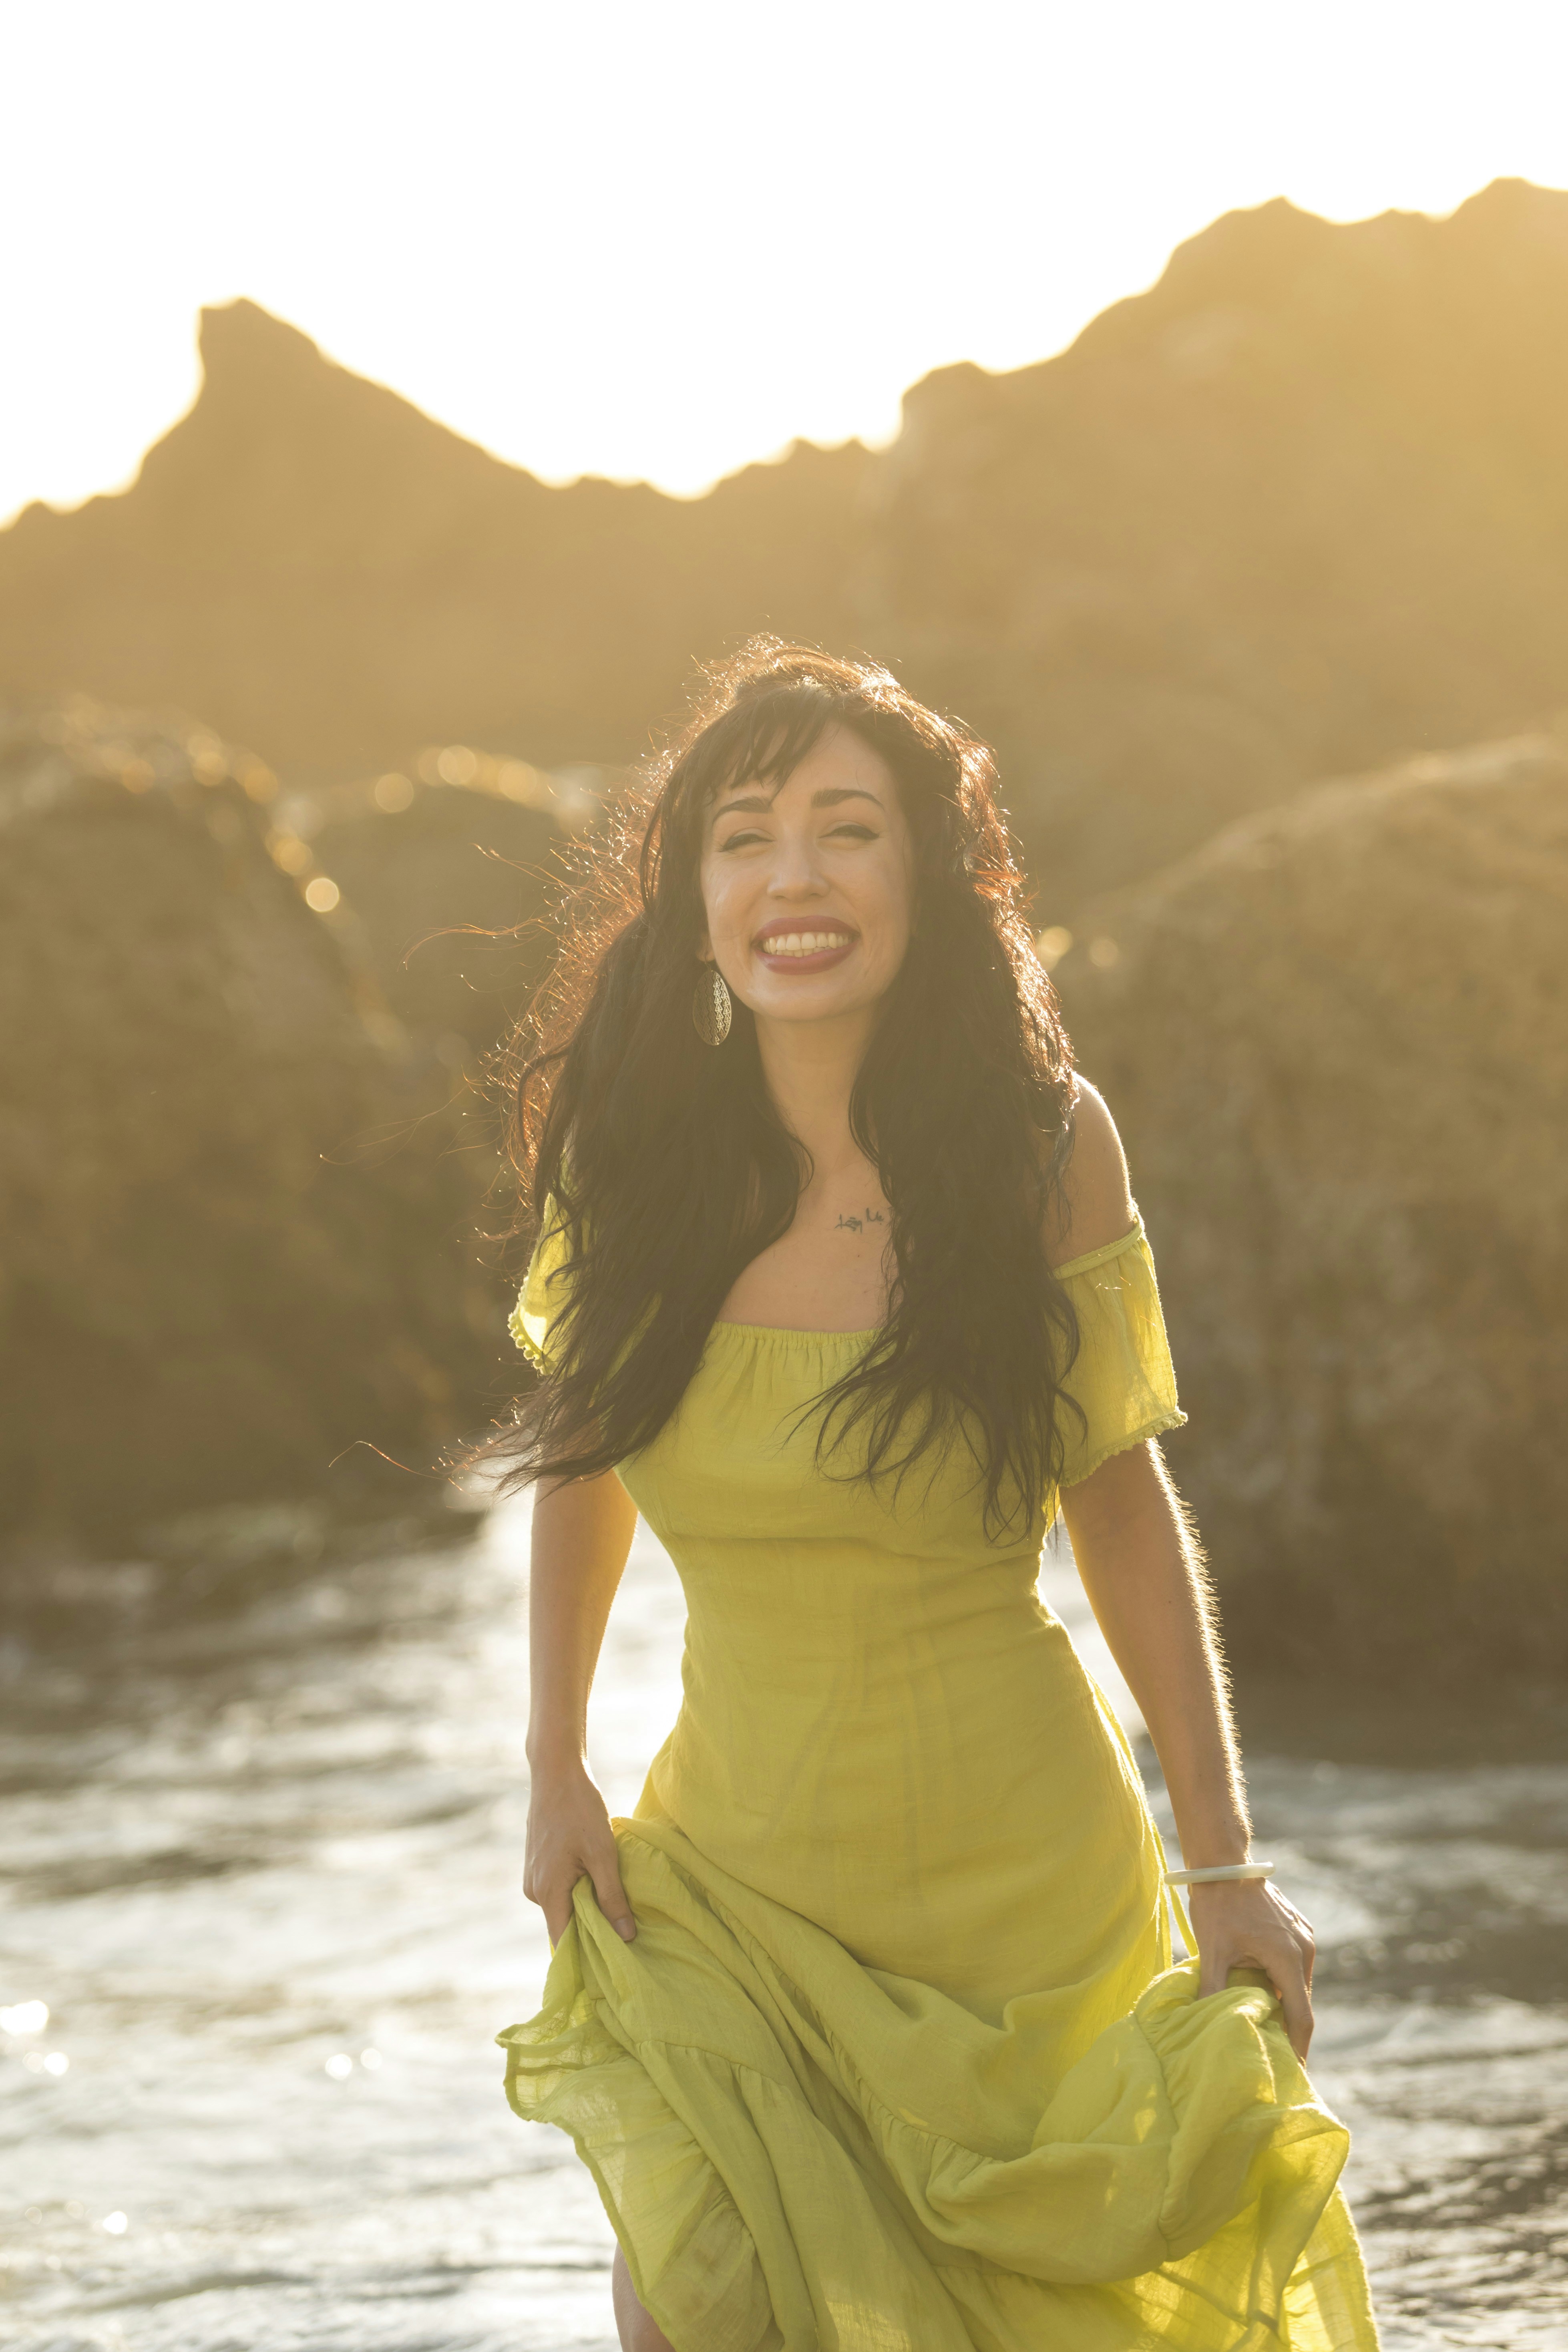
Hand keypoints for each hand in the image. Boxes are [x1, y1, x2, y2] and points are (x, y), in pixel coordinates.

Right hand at [523, 1758, 636, 1947]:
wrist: (555, 1773)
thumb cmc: (580, 1810)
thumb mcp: (603, 1854)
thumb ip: (612, 1897)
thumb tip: (626, 1937)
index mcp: (548, 1892)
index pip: (563, 1942)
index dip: (585, 1959)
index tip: (610, 1970)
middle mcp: (534, 1891)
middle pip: (564, 1925)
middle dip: (592, 1934)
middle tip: (626, 1939)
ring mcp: (533, 1878)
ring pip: (563, 1907)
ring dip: (587, 1909)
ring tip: (618, 1908)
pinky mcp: (538, 1866)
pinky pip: (559, 1891)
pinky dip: (579, 1893)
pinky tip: (600, 1883)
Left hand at [1189, 1878, 1314, 2060]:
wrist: (1224, 1863)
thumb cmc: (1217, 1906)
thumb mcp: (1212, 1950)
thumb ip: (1212, 1989)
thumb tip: (1202, 2024)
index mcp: (1288, 1959)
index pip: (1302, 2017)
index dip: (1299, 2047)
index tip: (1295, 2072)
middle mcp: (1304, 1949)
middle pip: (1302, 2003)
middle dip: (1291, 2031)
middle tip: (1277, 2058)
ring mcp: (1304, 1937)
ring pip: (1298, 1984)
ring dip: (1286, 2006)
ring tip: (1271, 2031)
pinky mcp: (1298, 1929)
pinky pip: (1295, 1965)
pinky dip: (1284, 1983)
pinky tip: (1265, 1995)